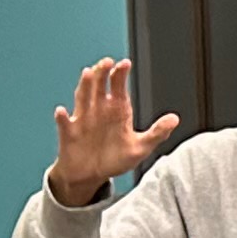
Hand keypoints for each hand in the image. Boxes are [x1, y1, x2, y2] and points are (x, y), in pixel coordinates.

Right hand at [48, 59, 176, 207]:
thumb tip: (174, 119)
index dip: (121, 74)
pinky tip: (61, 111)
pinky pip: (64, 124)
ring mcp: (83, 119)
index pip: (118, 86)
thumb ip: (156, 133)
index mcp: (117, 110)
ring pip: (83, 97)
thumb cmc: (115, 159)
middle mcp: (99, 109)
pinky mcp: (69, 133)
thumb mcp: (139, 148)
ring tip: (88, 73)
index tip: (125, 64)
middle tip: (107, 62)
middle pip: (99, 85)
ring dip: (85, 85)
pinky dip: (62, 117)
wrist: (91, 175)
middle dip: (103, 72)